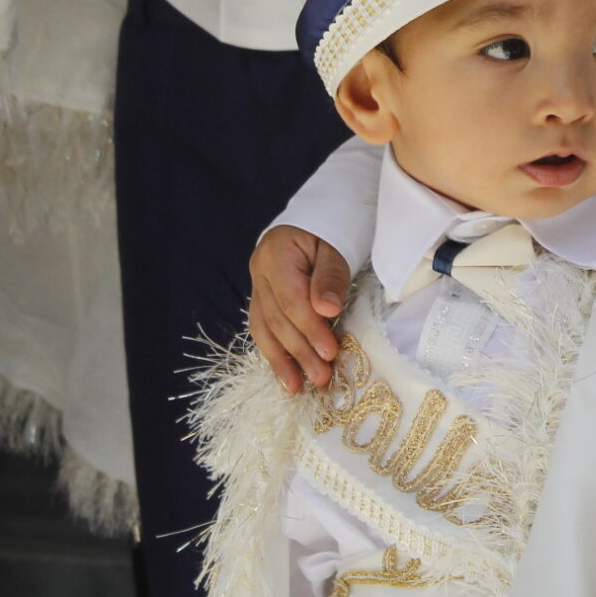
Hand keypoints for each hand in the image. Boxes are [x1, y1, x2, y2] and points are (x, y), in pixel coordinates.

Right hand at [249, 226, 350, 391]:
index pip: (291, 300)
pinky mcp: (263, 294)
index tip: (330, 352)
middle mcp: (259, 269)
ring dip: (282, 359)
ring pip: (264, 327)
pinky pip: (264, 326)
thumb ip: (331, 277)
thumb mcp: (338, 244)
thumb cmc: (336, 224)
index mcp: (275, 253)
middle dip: (299, 351)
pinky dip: (276, 350)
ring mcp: (257, 282)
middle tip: (321, 377)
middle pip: (277, 318)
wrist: (323, 209)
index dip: (310, 329)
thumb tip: (326, 310)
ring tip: (297, 387)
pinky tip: (286, 373)